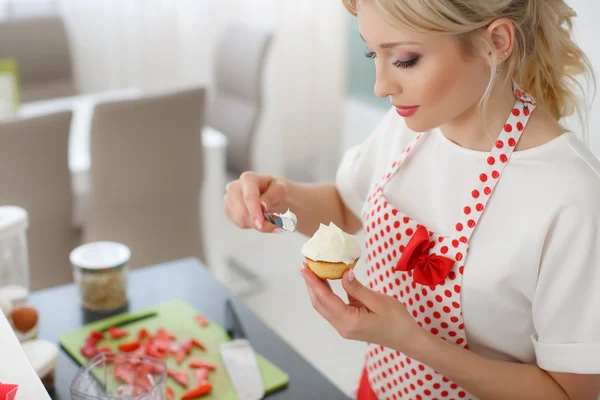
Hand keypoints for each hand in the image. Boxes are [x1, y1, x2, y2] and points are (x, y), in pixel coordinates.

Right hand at [224, 171, 286, 232]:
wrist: (274, 195)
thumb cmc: (278, 191)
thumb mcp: (281, 191)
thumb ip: (272, 197)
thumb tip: (263, 205)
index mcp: (248, 178)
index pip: (249, 197)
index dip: (254, 212)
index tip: (260, 225)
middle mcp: (235, 187)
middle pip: (242, 212)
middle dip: (258, 222)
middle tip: (275, 224)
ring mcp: (229, 198)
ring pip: (241, 220)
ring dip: (257, 224)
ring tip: (268, 218)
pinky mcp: (228, 209)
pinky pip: (239, 223)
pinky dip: (252, 225)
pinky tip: (258, 217)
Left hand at [300, 262, 422, 353]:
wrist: (408, 339)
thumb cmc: (397, 320)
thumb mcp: (379, 301)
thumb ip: (358, 289)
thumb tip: (343, 274)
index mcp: (349, 321)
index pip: (325, 299)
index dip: (313, 282)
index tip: (304, 268)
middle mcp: (342, 326)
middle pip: (320, 304)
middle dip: (311, 285)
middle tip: (304, 265)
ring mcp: (345, 327)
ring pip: (324, 306)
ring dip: (317, 289)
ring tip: (312, 272)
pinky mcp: (349, 324)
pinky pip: (333, 308)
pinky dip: (328, 294)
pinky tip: (327, 282)